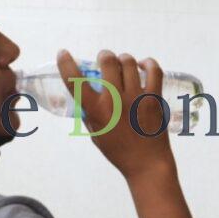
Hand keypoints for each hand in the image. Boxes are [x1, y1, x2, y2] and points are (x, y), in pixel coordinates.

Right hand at [57, 49, 174, 180]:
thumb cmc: (118, 151)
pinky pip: (154, 70)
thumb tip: (84, 98)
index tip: (63, 53)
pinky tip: (143, 66)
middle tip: (105, 59)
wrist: (146, 163)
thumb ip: (89, 114)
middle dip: (104, 56)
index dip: (66, 63)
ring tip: (123, 64)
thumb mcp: (95, 134)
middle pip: (108, 61)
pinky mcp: (155, 97)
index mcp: (96, 110)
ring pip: (129, 62)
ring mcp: (137, 97)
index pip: (75, 80)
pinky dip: (148, 63)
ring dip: (123, 59)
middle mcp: (115, 99)